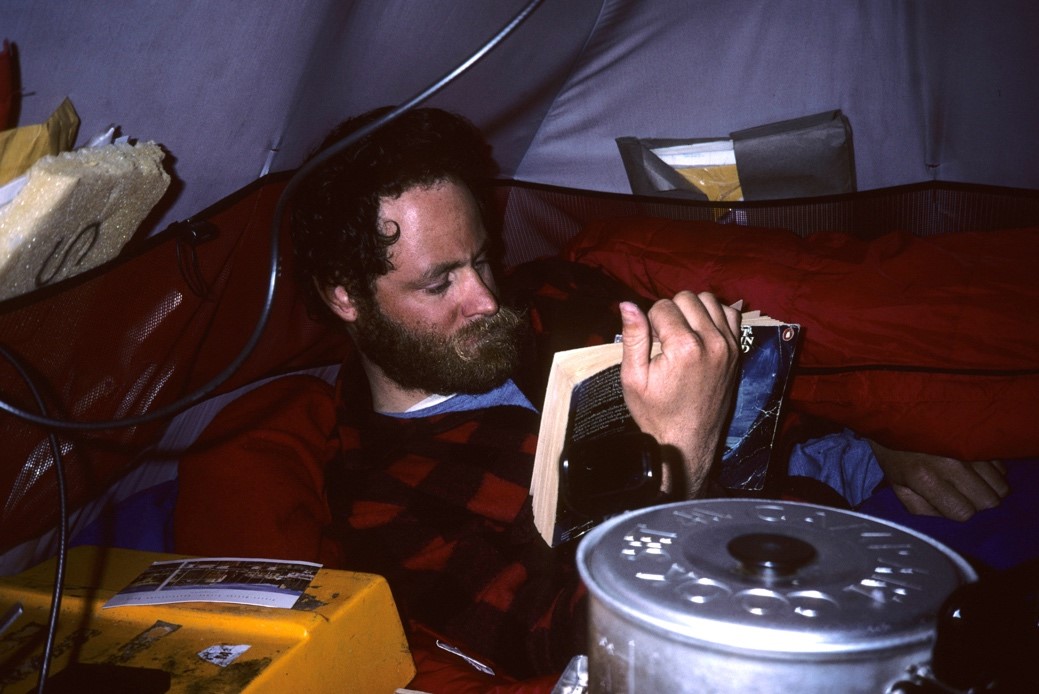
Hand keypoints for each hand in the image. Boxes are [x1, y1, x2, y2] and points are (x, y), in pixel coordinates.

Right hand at [618, 291, 740, 498]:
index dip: (650, 322)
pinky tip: (700, 331)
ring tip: (681, 332)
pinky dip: (714, 315)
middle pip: (686, 298)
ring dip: (692, 310)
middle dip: (670, 312)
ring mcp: (729, 346)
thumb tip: (627, 305)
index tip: (651, 344)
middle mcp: (711, 342)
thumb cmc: (656, 414)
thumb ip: (633, 337)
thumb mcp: (633, 378)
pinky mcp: (737, 352)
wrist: (687, 441)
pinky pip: (730, 314)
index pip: (663, 306)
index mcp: (684, 347)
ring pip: (709, 300)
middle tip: (663, 339)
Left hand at [868, 440, 1009, 520]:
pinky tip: (973, 467)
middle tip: (961, 494)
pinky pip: (1001, 467)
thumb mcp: (898, 486)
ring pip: (1000, 485)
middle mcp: (951, 463)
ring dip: (987, 488)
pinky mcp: (978, 437)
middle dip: (976, 503)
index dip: (957, 511)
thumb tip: (948, 519)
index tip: (948, 503)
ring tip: (968, 481)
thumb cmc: (895, 453)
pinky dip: (991, 472)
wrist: (896, 414)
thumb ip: (921, 509)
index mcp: (925, 477)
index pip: (963, 512)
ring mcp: (968, 448)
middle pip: (989, 501)